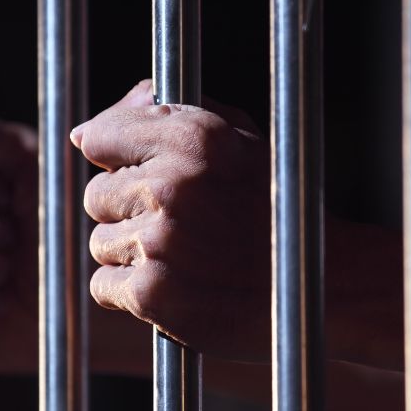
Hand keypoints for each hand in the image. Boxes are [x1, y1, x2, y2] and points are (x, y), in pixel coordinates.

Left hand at [71, 80, 272, 361]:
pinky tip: (174, 284)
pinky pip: (103, 286)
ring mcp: (159, 242)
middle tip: (175, 224)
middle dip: (127, 209)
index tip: (125, 170)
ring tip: (183, 257)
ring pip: (100, 243)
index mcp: (192, 138)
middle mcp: (172, 186)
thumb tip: (85, 131)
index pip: (100, 136)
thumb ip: (167, 116)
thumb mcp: (238, 139)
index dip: (111, 156)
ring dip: (130, 253)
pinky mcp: (153, 294)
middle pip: (97, 195)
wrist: (324, 285)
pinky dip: (129, 292)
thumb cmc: (279, 207)